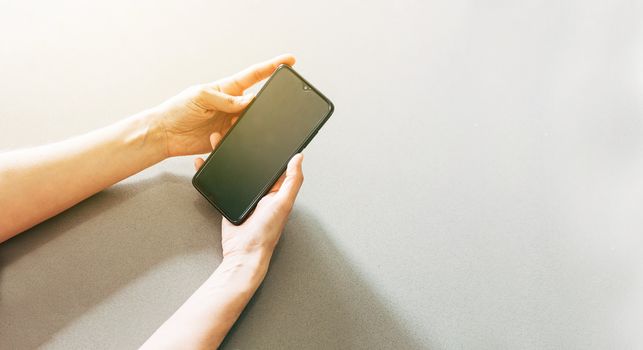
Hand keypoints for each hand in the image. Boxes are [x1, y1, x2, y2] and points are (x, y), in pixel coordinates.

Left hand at [152, 54, 295, 157]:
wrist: (165, 134)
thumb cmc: (177, 109)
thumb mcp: (201, 96)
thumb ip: (226, 99)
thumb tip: (249, 100)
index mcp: (226, 88)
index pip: (254, 75)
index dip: (273, 66)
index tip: (290, 61)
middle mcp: (231, 104)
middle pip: (256, 102)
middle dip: (258, 108)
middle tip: (237, 114)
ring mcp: (230, 122)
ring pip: (249, 124)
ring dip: (239, 127)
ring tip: (219, 128)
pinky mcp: (226, 139)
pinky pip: (238, 140)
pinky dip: (228, 140)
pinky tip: (213, 137)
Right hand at [194, 139, 303, 258]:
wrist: (243, 253)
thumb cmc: (266, 232)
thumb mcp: (284, 203)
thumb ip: (292, 180)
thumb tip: (299, 158)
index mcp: (276, 189)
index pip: (273, 163)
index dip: (268, 147)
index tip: (261, 131)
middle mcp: (261, 191)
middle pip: (251, 163)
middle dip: (242, 147)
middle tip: (233, 131)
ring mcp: (244, 195)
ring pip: (234, 169)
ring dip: (224, 155)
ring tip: (217, 140)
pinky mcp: (229, 200)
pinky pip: (220, 182)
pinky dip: (211, 171)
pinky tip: (204, 162)